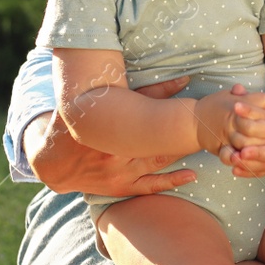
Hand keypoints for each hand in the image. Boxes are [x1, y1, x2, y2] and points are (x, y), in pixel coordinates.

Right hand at [26, 76, 196, 195]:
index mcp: (111, 125)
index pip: (149, 111)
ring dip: (183, 153)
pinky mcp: (119, 186)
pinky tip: (191, 175)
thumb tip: (174, 78)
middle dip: (185, 133)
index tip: (201, 104)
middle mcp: (116, 148)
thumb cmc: (80, 126)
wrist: (53, 160)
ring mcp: (119, 170)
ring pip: (158, 160)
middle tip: (212, 126)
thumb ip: (135, 92)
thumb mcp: (99, 104)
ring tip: (207, 146)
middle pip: (159, 138)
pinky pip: (148, 186)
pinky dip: (171, 181)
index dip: (176, 108)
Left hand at [221, 91, 264, 176]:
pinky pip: (261, 172)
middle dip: (256, 152)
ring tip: (233, 160)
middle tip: (241, 151)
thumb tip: (236, 89)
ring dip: (250, 164)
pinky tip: (234, 170)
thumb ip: (252, 98)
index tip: (235, 107)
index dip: (250, 113)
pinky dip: (248, 172)